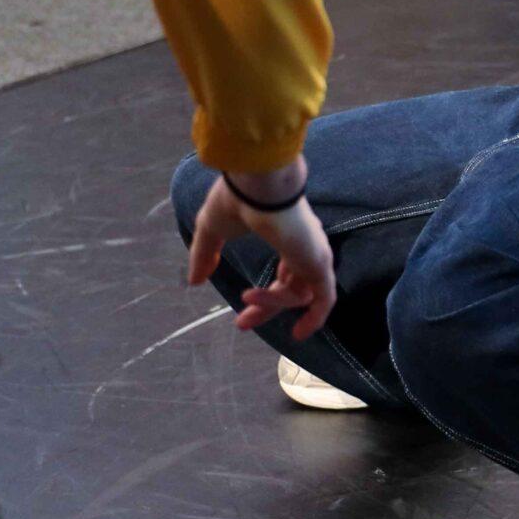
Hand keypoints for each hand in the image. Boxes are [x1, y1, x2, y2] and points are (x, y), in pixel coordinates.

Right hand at [185, 166, 337, 341]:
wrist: (257, 184)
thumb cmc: (238, 199)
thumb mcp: (211, 230)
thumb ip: (204, 255)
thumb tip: (194, 280)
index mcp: (286, 237)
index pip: (284, 275)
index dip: (265, 296)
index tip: (242, 308)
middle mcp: (304, 247)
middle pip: (292, 290)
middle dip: (267, 308)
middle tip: (241, 323)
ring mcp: (314, 254)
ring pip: (300, 295)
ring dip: (271, 303)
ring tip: (247, 294)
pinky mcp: (319, 262)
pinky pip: (324, 300)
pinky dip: (314, 319)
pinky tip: (298, 334)